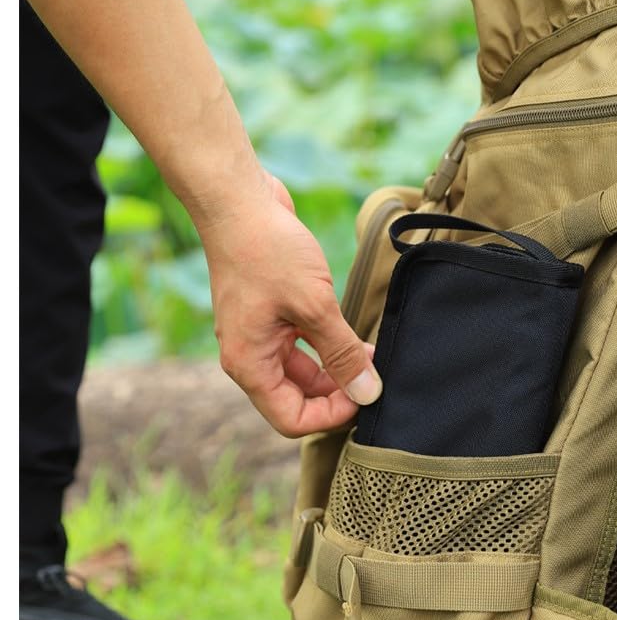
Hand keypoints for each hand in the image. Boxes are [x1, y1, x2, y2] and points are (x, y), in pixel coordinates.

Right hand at [197, 171, 382, 437]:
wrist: (239, 200)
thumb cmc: (267, 250)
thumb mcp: (314, 306)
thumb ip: (341, 354)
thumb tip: (367, 393)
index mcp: (250, 364)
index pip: (291, 419)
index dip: (331, 416)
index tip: (365, 395)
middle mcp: (250, 356)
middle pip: (298, 399)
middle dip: (337, 392)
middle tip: (374, 375)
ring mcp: (260, 335)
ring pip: (303, 373)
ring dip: (335, 369)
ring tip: (370, 355)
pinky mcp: (271, 315)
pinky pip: (301, 346)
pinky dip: (327, 346)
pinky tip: (354, 336)